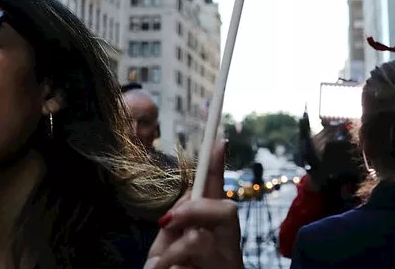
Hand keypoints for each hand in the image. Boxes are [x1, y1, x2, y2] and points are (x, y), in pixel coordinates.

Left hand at [145, 141, 242, 268]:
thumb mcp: (169, 255)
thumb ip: (178, 230)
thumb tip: (181, 202)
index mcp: (215, 237)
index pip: (219, 196)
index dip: (219, 167)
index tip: (217, 138)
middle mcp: (228, 249)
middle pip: (226, 210)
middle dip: (193, 210)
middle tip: (166, 222)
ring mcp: (226, 265)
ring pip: (199, 243)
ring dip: (169, 257)